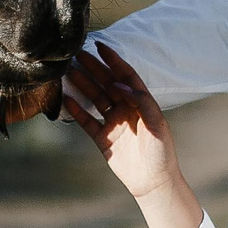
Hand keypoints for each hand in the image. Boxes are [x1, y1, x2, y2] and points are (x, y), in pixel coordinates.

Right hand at [62, 43, 206, 227]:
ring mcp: (113, 123)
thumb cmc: (161, 152)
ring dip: (82, 84)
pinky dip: (76, 110)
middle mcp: (126, 109)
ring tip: (67, 71)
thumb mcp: (157, 123)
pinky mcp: (103, 139)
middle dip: (93, 68)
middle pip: (107, 83)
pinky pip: (86, 121)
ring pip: (95, 98)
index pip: (125, 75)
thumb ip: (141, 101)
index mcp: (141, 102)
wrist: (154, 182)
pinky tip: (65, 98)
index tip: (99, 46)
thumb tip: (120, 83)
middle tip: (76, 54)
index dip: (113, 60)